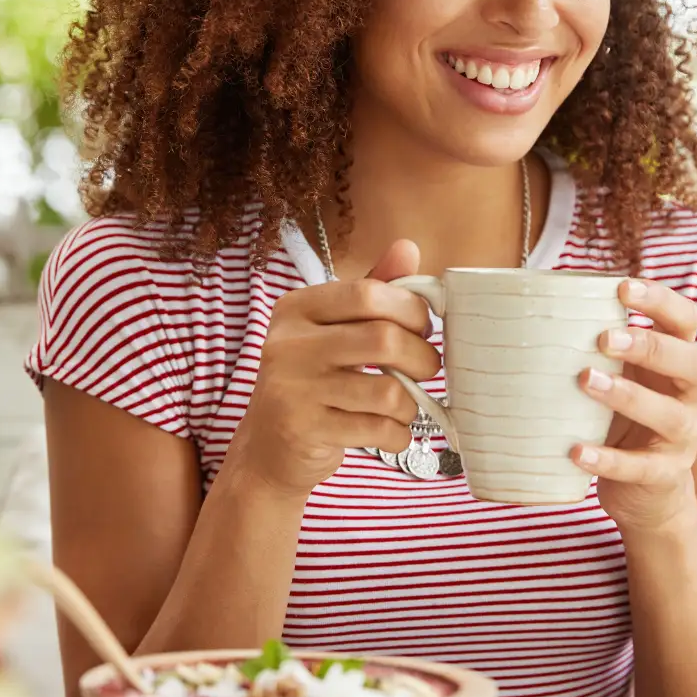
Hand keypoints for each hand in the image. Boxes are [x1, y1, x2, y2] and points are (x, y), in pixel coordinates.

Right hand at [229, 240, 439, 496]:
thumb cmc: (311, 381)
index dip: (410, 309)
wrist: (268, 448)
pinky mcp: (304, 429)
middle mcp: (288, 343)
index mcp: (296, 308)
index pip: (367, 294)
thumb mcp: (332, 330)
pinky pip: (377, 429)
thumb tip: (408, 247)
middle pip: (383, 339)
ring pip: (387, 391)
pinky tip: (389, 432)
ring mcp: (293, 388)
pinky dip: (397, 434)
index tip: (423, 327)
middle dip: (422, 357)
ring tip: (404, 405)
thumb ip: (371, 290)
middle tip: (427, 368)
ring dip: (410, 403)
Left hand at [571, 278, 696, 533]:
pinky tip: (575, 451)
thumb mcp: (617, 375)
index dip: (661, 301)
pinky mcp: (664, 476)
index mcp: (677, 361)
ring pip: (670, 415)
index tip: (622, 287)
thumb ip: (592, 345)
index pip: (686, 320)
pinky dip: (607, 460)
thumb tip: (526, 304)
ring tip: (586, 381)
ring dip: (628, 395)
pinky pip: (640, 468)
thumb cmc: (621, 417)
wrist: (647, 492)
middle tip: (602, 339)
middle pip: (694, 362)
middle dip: (650, 346)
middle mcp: (689, 396)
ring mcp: (682, 438)